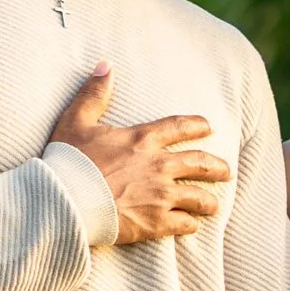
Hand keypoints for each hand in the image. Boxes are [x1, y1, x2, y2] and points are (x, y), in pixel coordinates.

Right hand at [50, 64, 227, 247]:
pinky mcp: (156, 222)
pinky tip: (191, 226)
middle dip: (217, 167)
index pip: (179, 127)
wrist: (63, 200)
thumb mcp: (76, 120)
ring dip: (209, 201)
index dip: (197, 125)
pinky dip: (191, 225)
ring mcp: (160, 195)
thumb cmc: (67, 161)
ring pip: (200, 197)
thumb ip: (94, 94)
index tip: (208, 127)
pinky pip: (185, 224)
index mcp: (141, 139)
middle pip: (200, 163)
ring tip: (213, 205)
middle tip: (226, 171)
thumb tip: (105, 65)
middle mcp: (158, 165)